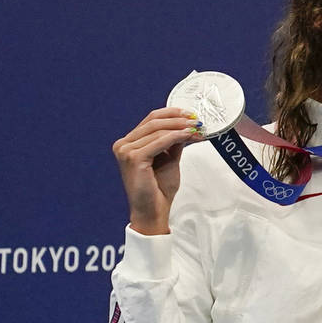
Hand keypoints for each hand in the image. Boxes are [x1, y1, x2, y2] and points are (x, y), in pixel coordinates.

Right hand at [113, 107, 201, 234]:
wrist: (153, 210)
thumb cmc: (158, 188)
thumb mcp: (169, 159)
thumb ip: (174, 142)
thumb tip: (187, 125)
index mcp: (129, 143)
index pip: (150, 120)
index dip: (172, 113)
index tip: (191, 114)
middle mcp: (123, 144)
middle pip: (154, 121)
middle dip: (179, 119)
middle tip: (198, 120)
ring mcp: (126, 150)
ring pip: (158, 130)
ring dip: (181, 127)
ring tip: (198, 129)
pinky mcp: (134, 158)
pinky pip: (160, 141)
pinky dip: (177, 136)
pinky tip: (190, 135)